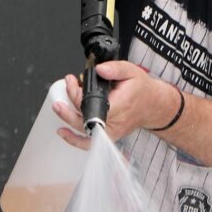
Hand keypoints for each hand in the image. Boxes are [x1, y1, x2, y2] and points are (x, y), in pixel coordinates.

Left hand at [51, 62, 181, 146]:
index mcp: (120, 104)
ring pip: (84, 130)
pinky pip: (90, 142)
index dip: (77, 92)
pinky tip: (64, 132)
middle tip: (65, 89)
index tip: (72, 80)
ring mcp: (111, 131)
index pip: (92, 103)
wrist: (152, 105)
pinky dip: (75, 140)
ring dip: (68, 119)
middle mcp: (115, 121)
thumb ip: (115, 68)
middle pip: (85, 117)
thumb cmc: (142, 89)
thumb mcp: (131, 71)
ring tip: (58, 107)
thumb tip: (99, 69)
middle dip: (70, 103)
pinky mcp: (109, 136)